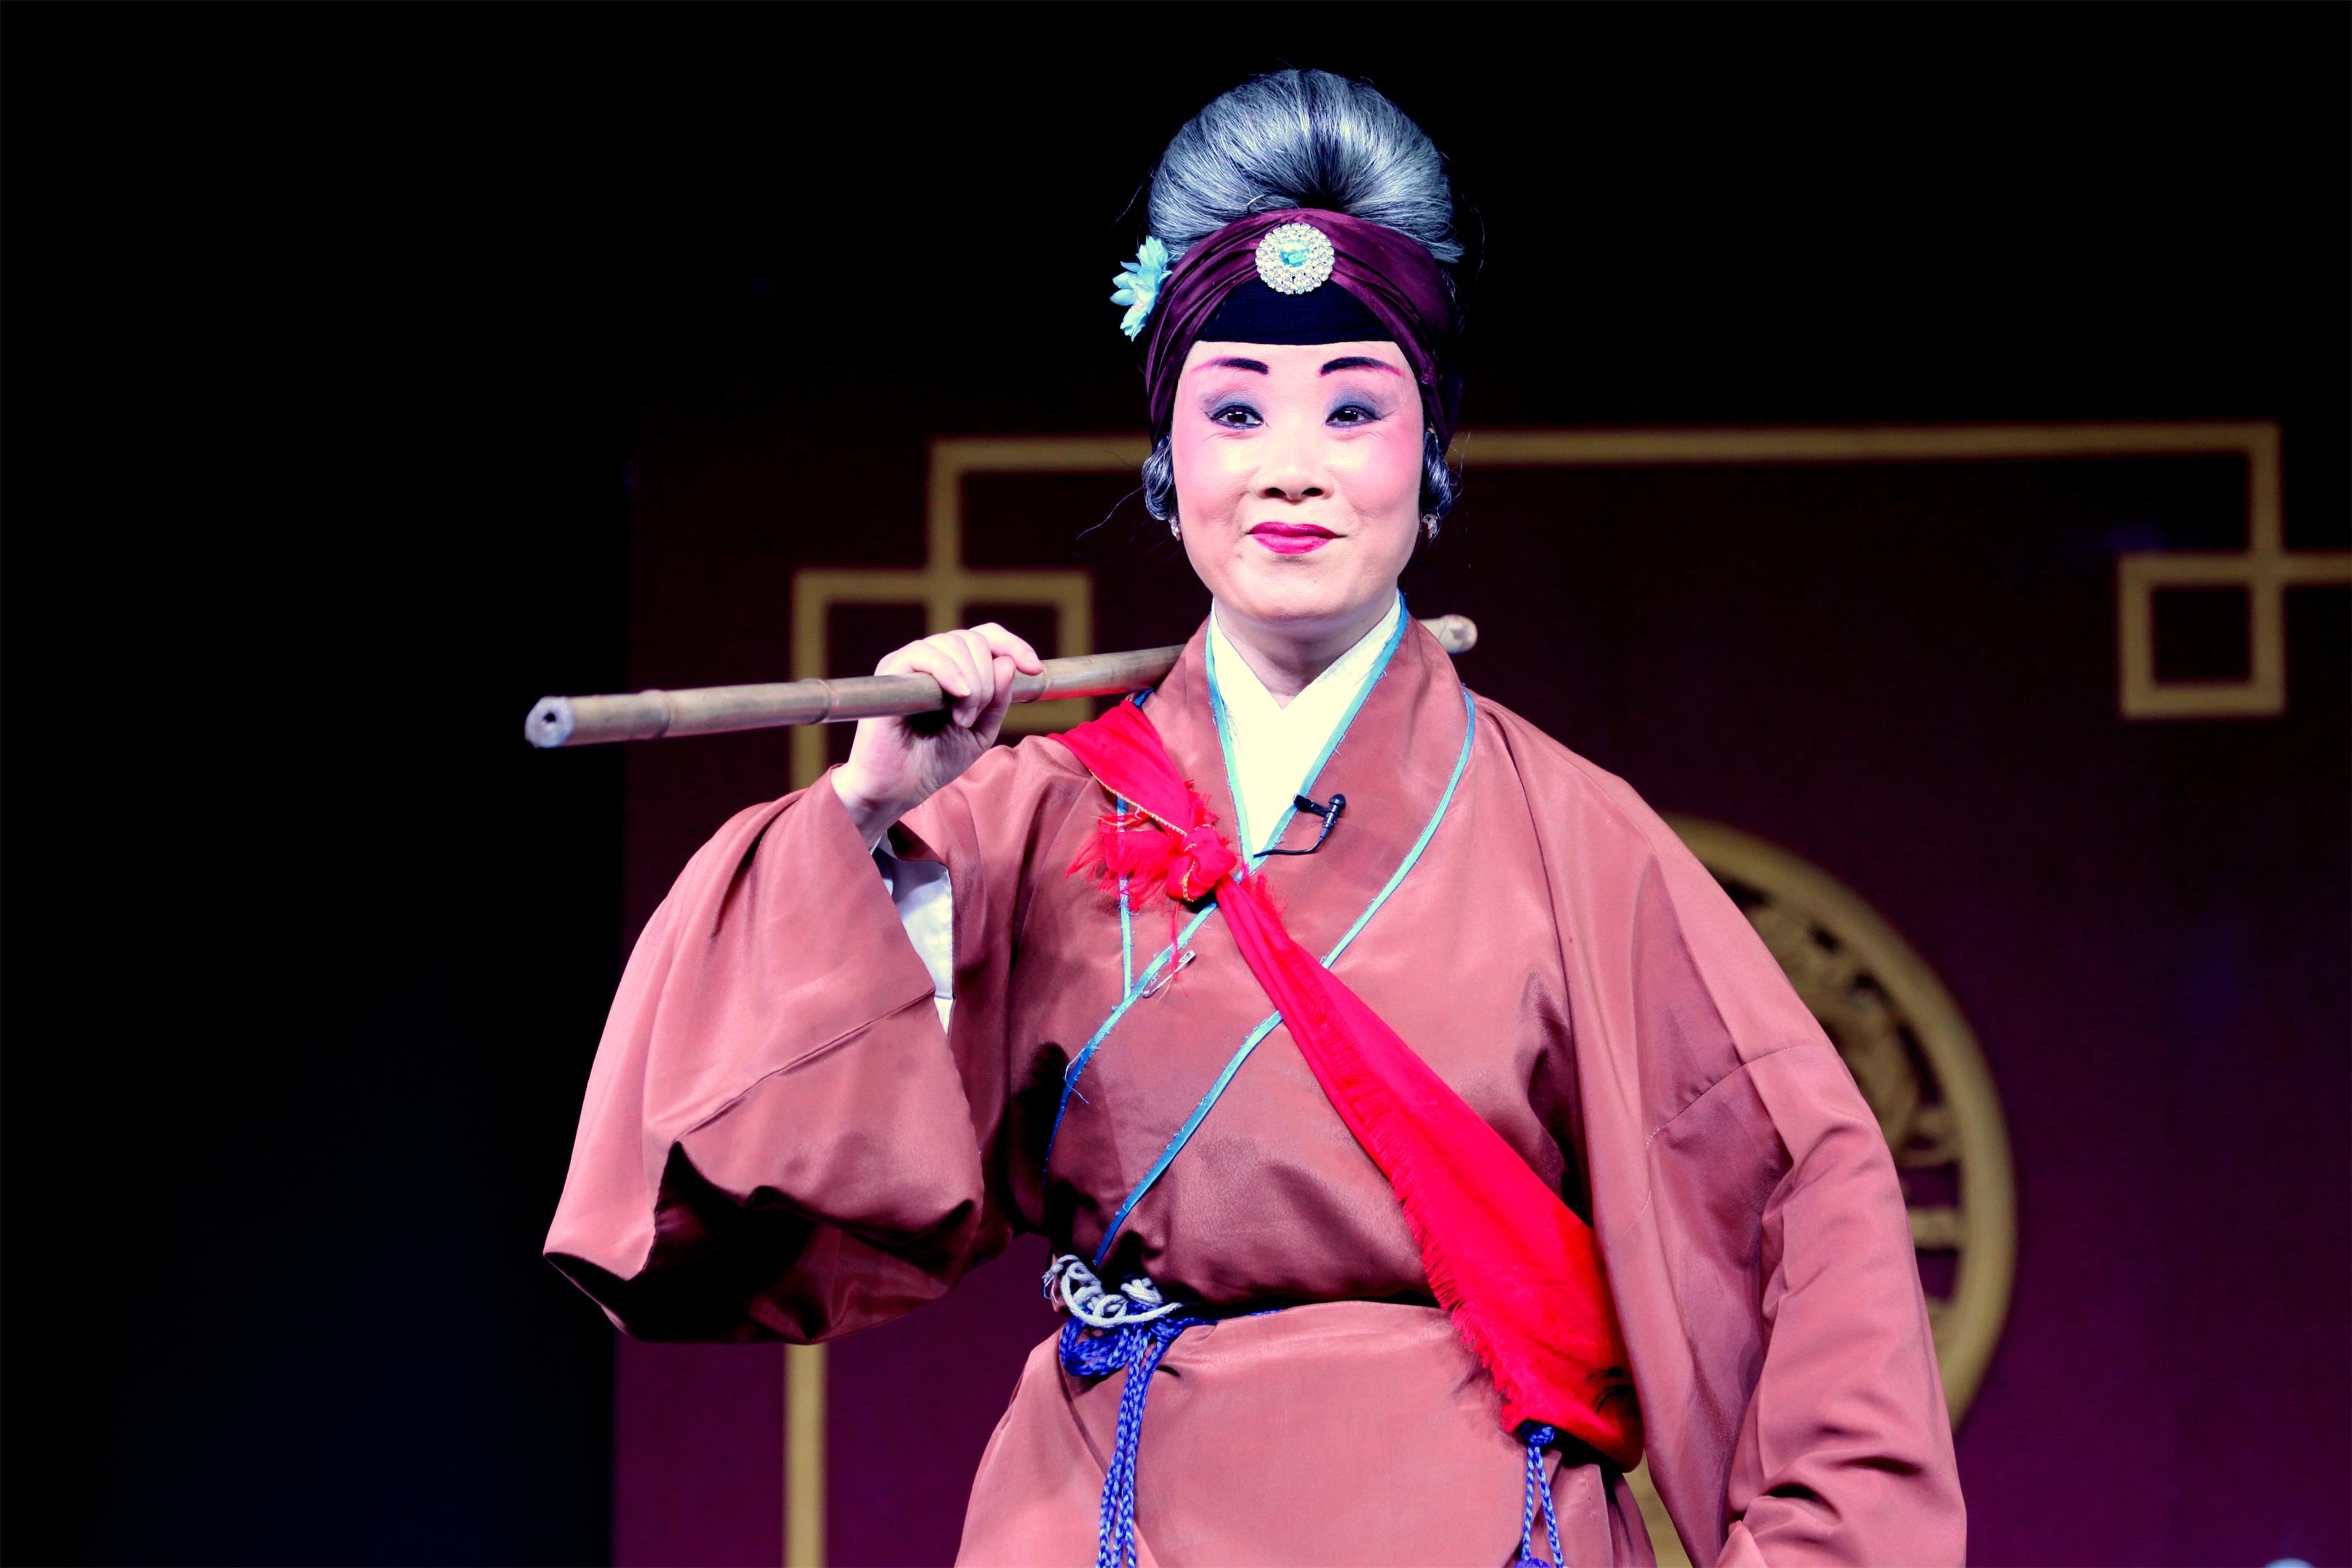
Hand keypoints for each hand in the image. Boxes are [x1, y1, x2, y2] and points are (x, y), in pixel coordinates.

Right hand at [831, 623, 1042, 845]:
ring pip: (954, 644)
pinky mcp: (889, 672)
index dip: (1013, 645)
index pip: (985, 637)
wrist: (897, 789)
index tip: (1034, 669)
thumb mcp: (981, 732)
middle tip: (975, 717)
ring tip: (962, 719)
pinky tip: (959, 696)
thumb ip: (998, 700)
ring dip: (972, 682)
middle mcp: (930, 660)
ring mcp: (909, 663)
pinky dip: (949, 672)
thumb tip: (1007, 663)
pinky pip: (923, 654)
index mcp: (953, 669)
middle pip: (973, 640)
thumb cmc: (934, 761)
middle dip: (988, 679)